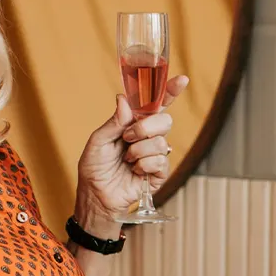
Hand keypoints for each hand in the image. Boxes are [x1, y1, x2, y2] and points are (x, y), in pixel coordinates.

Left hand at [74, 76, 188, 235]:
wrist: (97, 196)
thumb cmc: (94, 168)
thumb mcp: (98, 141)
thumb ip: (113, 122)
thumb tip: (124, 100)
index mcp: (134, 124)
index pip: (156, 105)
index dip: (169, 91)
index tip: (181, 80)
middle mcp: (148, 137)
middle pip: (164, 121)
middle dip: (145, 128)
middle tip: (127, 138)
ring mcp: (155, 155)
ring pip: (161, 142)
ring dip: (139, 151)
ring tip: (127, 160)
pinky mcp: (159, 173)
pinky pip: (160, 161)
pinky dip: (144, 165)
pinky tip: (135, 171)